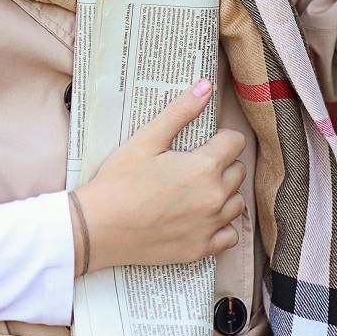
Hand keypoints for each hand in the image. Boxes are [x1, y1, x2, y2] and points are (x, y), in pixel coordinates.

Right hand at [78, 80, 247, 271]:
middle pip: (238, 171)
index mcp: (204, 167)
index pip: (236, 142)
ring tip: (197, 190)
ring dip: (224, 194)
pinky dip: (221, 226)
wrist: (98, 228)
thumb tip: (206, 86)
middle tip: (193, 166)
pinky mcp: (201, 249)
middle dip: (222, 164)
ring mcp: (210, 226)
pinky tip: (201, 218)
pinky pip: (229, 235)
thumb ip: (181, 112)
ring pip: (236, 202)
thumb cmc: (119, 181)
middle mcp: (215, 197)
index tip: (204, 143)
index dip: (221, 138)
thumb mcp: (147, 139)